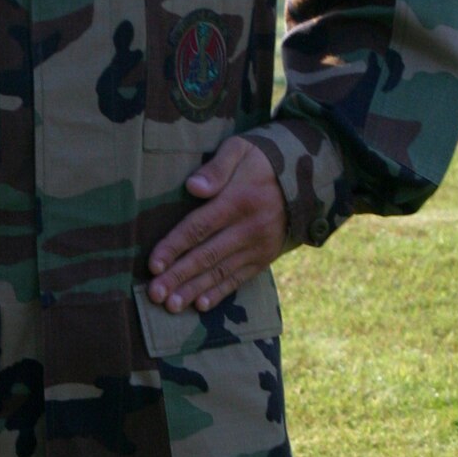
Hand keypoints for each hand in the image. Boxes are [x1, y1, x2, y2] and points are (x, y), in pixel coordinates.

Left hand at [147, 135, 287, 314]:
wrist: (304, 179)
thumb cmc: (260, 161)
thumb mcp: (240, 150)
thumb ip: (217, 167)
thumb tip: (193, 187)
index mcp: (238, 201)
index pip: (199, 227)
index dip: (174, 247)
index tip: (153, 265)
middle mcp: (249, 228)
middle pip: (207, 256)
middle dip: (178, 276)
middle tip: (155, 294)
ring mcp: (258, 247)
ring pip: (221, 272)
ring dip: (194, 290)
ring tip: (171, 306)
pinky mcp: (265, 258)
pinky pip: (239, 279)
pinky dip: (220, 293)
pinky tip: (200, 305)